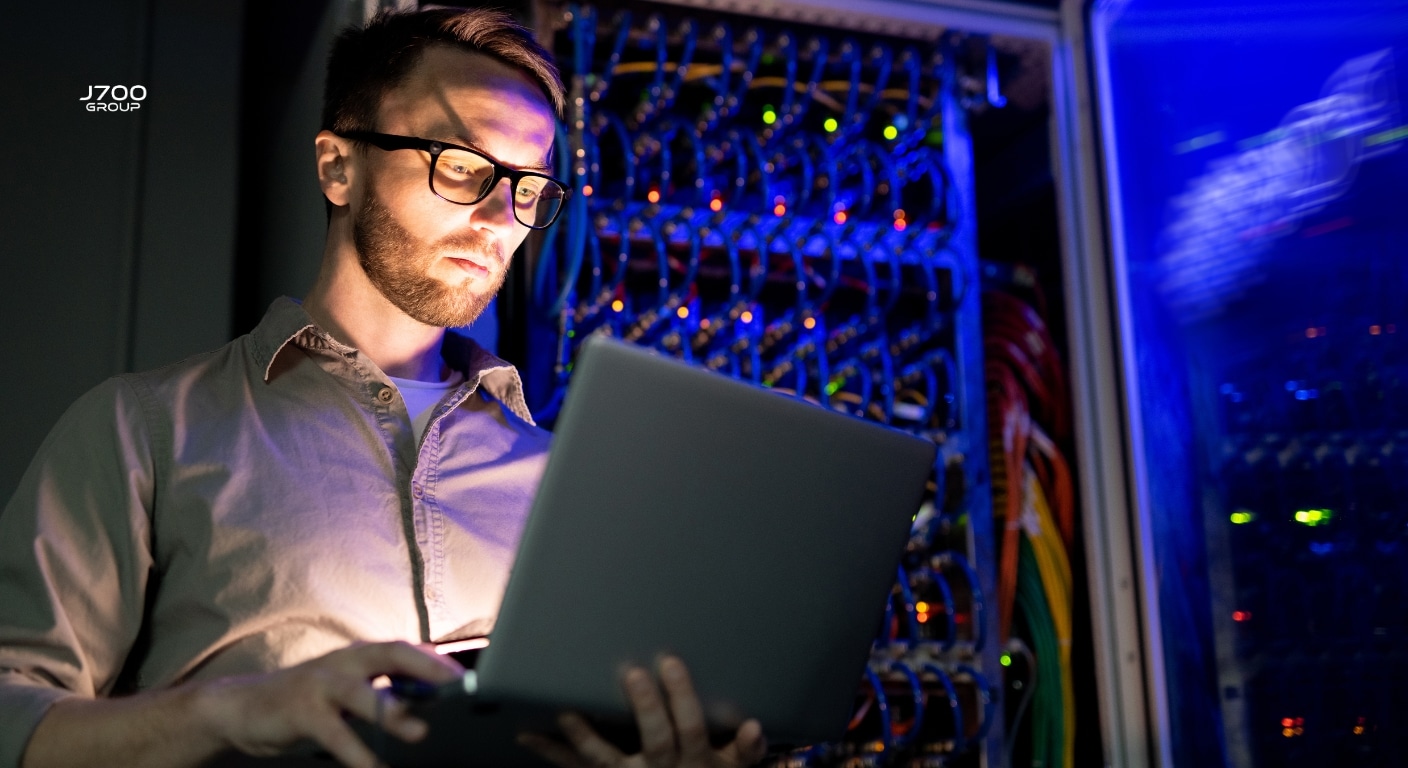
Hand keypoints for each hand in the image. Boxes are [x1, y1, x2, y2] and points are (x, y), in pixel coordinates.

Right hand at [200, 640, 462, 767]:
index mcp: (360, 654)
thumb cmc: (307, 699)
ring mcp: (321, 684)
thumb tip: (431, 702)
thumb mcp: (348, 689)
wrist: (242, 708)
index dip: (438, 661)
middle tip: (457, 689)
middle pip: (391, 655)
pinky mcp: (302, 712)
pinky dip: (358, 755)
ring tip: (419, 732)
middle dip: (426, 669)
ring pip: (361, 693)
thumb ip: (384, 689)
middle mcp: (344, 662)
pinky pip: (335, 735)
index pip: (407, 649)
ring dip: (391, 712)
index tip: (468, 679)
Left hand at [519, 656, 767, 767]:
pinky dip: (551, 752)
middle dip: (645, 708)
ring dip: (585, 735)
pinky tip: (527, 733)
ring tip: (567, 711)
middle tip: (631, 674)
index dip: (682, 699)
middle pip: (656, 739)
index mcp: (694, 760)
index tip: (671, 662)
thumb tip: (754, 728)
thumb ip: (746, 751)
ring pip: (605, 759)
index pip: (691, 728)